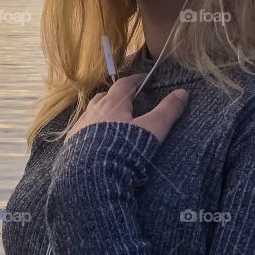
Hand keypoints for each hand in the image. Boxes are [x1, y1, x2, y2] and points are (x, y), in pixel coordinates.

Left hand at [65, 73, 189, 141]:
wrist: (90, 176)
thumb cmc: (123, 149)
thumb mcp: (151, 130)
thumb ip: (167, 111)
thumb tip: (183, 92)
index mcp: (112, 103)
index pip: (124, 84)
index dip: (136, 80)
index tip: (144, 79)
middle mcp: (93, 111)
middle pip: (105, 96)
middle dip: (116, 96)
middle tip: (128, 101)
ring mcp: (79, 127)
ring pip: (91, 112)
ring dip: (102, 112)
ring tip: (111, 120)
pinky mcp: (71, 144)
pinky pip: (82, 130)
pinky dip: (91, 129)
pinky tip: (96, 140)